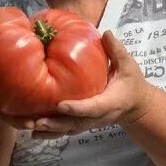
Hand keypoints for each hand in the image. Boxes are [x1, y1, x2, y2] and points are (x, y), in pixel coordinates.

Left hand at [30, 31, 152, 138]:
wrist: (136, 106)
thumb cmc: (131, 84)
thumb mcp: (129, 66)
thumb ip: (117, 51)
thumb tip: (106, 33)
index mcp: (109, 103)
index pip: (92, 108)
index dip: (77, 108)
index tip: (60, 105)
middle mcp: (97, 117)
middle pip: (75, 124)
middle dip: (55, 124)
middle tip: (36, 121)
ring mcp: (89, 123)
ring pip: (67, 130)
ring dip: (48, 131)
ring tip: (29, 127)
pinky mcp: (82, 124)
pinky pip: (65, 131)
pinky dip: (49, 133)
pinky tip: (32, 131)